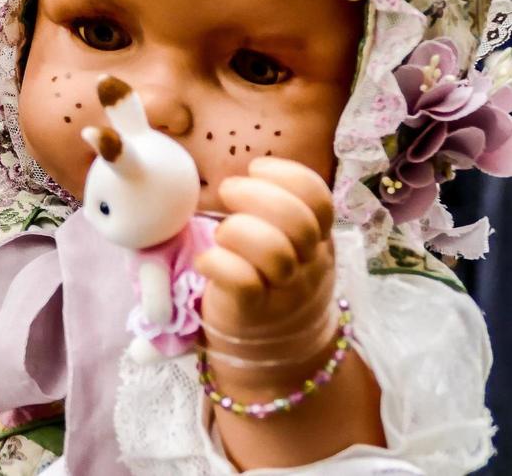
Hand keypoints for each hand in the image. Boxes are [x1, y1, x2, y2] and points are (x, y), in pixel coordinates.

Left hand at [194, 157, 337, 384]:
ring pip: (275, 252)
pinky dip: (218, 263)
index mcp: (317, 240)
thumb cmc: (272, 284)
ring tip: (220, 235)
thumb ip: (274, 212)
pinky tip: (207, 262)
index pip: (319, 198)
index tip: (256, 169)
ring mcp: (283, 291)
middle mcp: (308, 264)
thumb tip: (235, 170)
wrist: (278, 356)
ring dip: (238, 231)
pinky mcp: (252, 312)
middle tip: (229, 193)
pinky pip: (243, 282)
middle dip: (257, 195)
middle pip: (299, 221)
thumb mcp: (289, 246)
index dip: (287, 175)